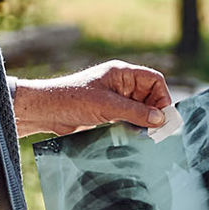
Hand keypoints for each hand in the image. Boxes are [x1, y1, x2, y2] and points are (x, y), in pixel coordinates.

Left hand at [11, 60, 173, 136]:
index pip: (154, 80)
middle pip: (150, 95)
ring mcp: (114, 98)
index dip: (162, 97)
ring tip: (144, 135)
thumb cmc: (72, 100)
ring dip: (144, 121)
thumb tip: (160, 119)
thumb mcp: (107, 106)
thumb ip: (135, 113)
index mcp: (122, 73)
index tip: (163, 117)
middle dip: (154, 112)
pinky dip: (134, 126)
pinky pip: (129, 118)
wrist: (45, 111)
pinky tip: (133, 136)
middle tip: (155, 131)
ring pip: (140, 108)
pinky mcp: (108, 112)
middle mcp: (120, 84)